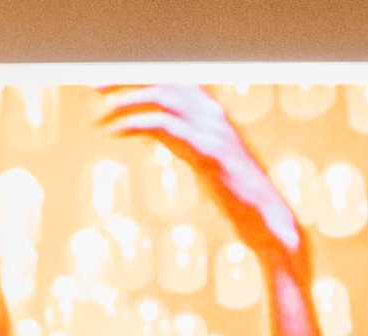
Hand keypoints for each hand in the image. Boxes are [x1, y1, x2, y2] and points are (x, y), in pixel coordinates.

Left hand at [96, 83, 303, 264]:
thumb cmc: (239, 200)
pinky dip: (137, 123)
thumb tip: (155, 130)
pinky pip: (166, 126)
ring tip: (100, 111)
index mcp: (213, 117)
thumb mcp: (204, 161)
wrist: (271, 226)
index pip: (176, 84)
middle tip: (95, 87)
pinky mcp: (209, 152)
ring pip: (164, 97)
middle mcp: (214, 118)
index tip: (110, 84)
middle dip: (130, 79)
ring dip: (128, 98)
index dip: (143, 78)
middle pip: (168, 82)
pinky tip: (114, 131)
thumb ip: (182, 142)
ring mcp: (213, 132)